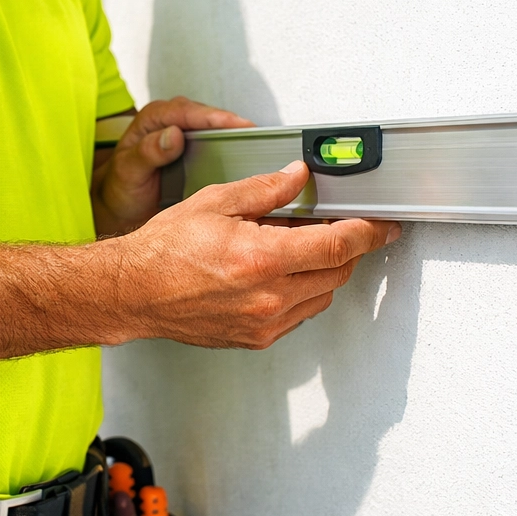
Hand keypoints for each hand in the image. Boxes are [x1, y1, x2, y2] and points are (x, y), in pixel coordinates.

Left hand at [92, 97, 252, 236]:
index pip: (188, 111)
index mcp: (153, 119)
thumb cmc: (119, 186)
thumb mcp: (128, 171)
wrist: (119, 206)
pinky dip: (231, 150)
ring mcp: (185, 135)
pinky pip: (216, 144)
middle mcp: (170, 122)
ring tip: (258, 145)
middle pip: (208, 117)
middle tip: (257, 136)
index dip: (215, 117)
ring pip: (215, 129)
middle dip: (233, 125)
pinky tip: (244, 159)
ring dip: (235, 137)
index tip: (237, 124)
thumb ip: (147, 153)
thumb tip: (173, 135)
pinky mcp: (194, 150)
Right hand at [105, 160, 401, 348]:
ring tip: (296, 248)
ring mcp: (265, 323)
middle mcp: (268, 297)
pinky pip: (300, 314)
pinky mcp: (256, 338)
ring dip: (323, 271)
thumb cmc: (163, 251)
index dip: (369, 232)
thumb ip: (265, 189)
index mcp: (261, 258)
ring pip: (323, 296)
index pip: (339, 244)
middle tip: (335, 226)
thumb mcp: (216, 203)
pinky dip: (302, 292)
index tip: (383, 225)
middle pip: (338, 272)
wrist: (133, 293)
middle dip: (346, 247)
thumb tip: (298, 177)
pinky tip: (278, 273)